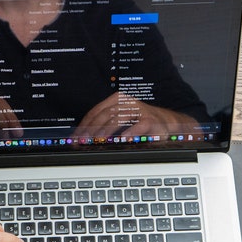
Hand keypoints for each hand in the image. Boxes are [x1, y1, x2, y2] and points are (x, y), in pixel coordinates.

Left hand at [73, 92, 196, 137]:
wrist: (166, 124)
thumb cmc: (139, 123)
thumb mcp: (120, 121)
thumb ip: (104, 126)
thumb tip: (83, 139)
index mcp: (116, 100)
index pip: (95, 112)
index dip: (84, 125)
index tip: (76, 137)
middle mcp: (126, 102)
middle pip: (104, 115)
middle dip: (91, 129)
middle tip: (84, 141)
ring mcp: (138, 110)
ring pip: (118, 118)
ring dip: (106, 131)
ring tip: (98, 141)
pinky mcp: (150, 119)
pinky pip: (138, 125)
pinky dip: (130, 132)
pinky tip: (123, 139)